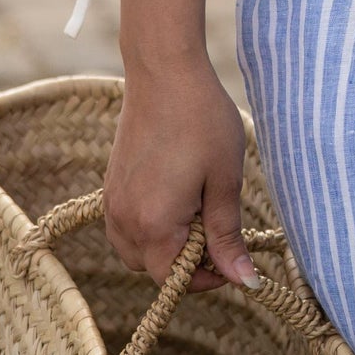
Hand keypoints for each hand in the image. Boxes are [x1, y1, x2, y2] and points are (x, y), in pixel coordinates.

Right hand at [105, 57, 256, 293]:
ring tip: (196, 209)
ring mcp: (112, 203)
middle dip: (186, 261)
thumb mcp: (225, 180)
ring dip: (165, 245)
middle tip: (216, 227)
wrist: (164, 72)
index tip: (232, 257)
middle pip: (153, 269)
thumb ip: (227, 236)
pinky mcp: (110, 186)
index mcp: (153, 224)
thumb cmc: (202, 121)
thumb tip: (244, 281)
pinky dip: (149, 227)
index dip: (207, 278)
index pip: (175, 280)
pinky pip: (125, 227)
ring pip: (136, 250)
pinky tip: (176, 196)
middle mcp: (124, 220)